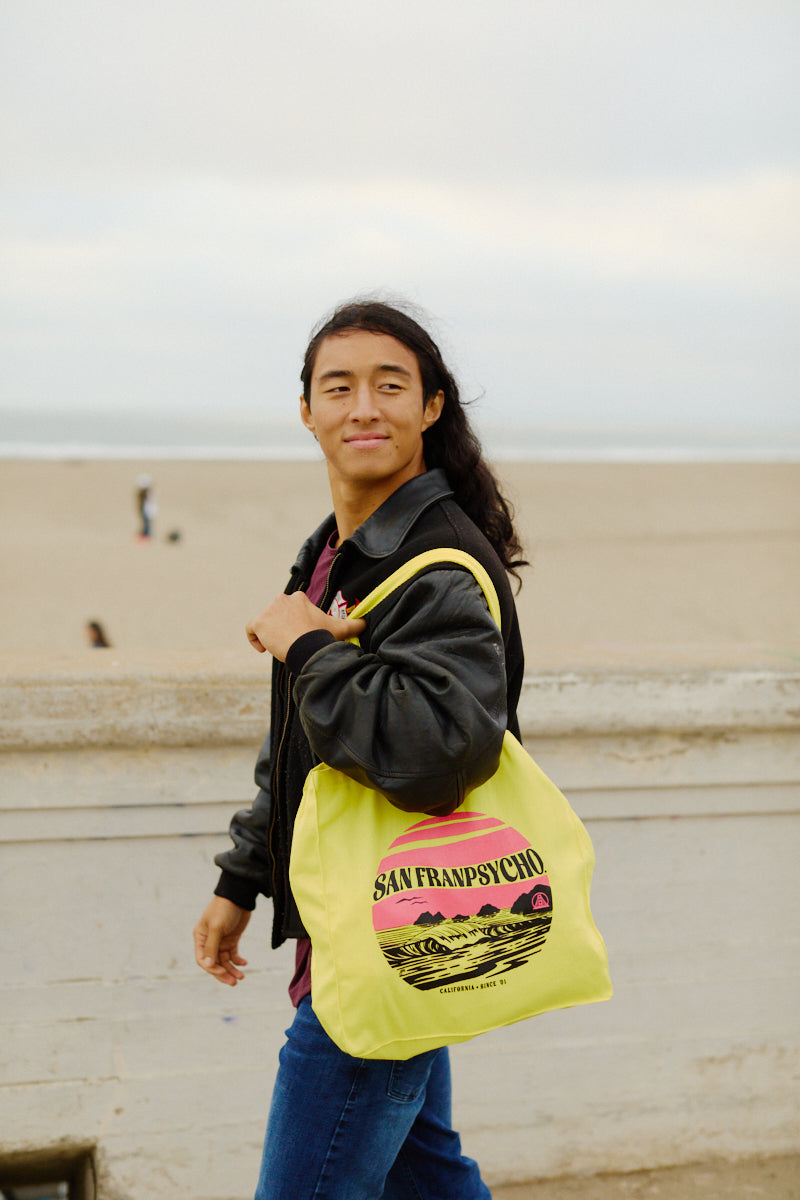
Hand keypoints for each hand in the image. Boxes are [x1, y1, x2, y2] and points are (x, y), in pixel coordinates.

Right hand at [193, 896, 250, 986]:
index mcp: (201, 938)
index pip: (203, 959)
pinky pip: (233, 955)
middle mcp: (209, 941)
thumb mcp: (217, 927)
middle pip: (214, 963)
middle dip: (223, 973)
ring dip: (232, 970)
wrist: (239, 896)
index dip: (212, 968)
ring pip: (224, 961)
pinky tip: (244, 963)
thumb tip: (208, 965)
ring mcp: (221, 941)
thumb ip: (212, 946)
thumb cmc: (224, 909)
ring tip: (241, 977)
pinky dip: (238, 961)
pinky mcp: (232, 939)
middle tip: (234, 982)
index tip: (223, 970)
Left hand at [245, 591, 365, 661]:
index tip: (299, 635)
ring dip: (270, 634)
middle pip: (277, 614)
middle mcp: (282, 599)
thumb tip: (366, 623)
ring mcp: (269, 610)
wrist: (308, 646)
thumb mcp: (340, 628)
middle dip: (282, 627)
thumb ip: (353, 624)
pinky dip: (254, 639)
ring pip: (265, 622)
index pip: (290, 610)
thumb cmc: (322, 636)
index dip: (294, 623)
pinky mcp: (259, 622)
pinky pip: (251, 629)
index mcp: (299, 598)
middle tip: (291, 642)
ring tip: (280, 647)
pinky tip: (264, 649)